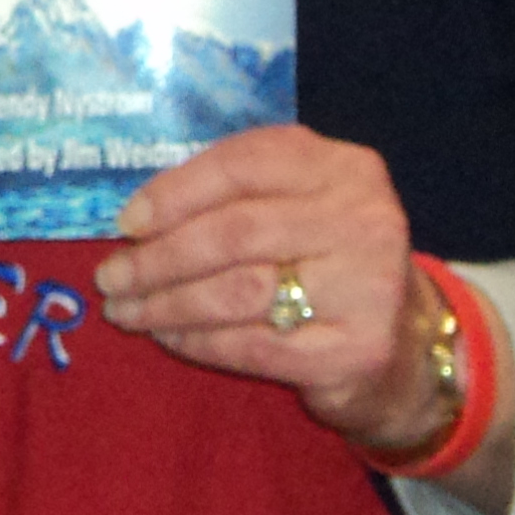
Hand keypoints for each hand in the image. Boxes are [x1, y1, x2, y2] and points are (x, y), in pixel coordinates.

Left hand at [94, 125, 446, 449]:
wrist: (403, 343)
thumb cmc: (328, 262)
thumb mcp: (300, 206)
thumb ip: (240, 194)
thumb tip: (139, 216)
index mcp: (345, 167)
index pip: (245, 164)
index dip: (176, 191)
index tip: (126, 222)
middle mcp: (364, 218)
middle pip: (235, 232)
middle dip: (159, 257)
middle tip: (111, 277)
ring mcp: (366, 286)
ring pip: (238, 291)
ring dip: (168, 303)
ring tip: (127, 310)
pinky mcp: (355, 350)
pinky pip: (252, 345)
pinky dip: (198, 341)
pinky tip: (169, 337)